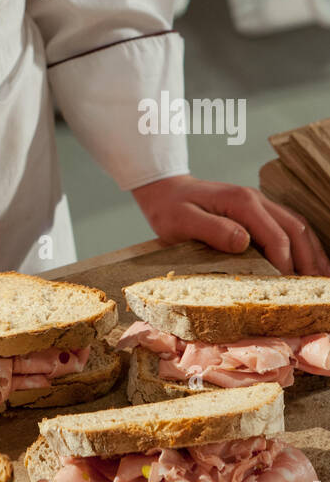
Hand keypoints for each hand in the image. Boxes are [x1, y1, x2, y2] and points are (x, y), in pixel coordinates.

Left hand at [131, 174, 329, 275]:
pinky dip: (303, 246)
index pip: (275, 235)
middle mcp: (256, 199)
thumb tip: (244, 241)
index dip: (284, 264)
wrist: (166, 189)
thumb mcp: (183, 221)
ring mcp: (260, 204)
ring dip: (312, 253)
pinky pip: (288, 226)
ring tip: (321, 282)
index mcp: (241, 202)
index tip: (286, 289)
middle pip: (295, 229)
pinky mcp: (258, 211)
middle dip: (308, 261)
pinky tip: (309, 264)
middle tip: (314, 292)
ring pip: (298, 226)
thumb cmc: (170, 208)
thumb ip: (212, 230)